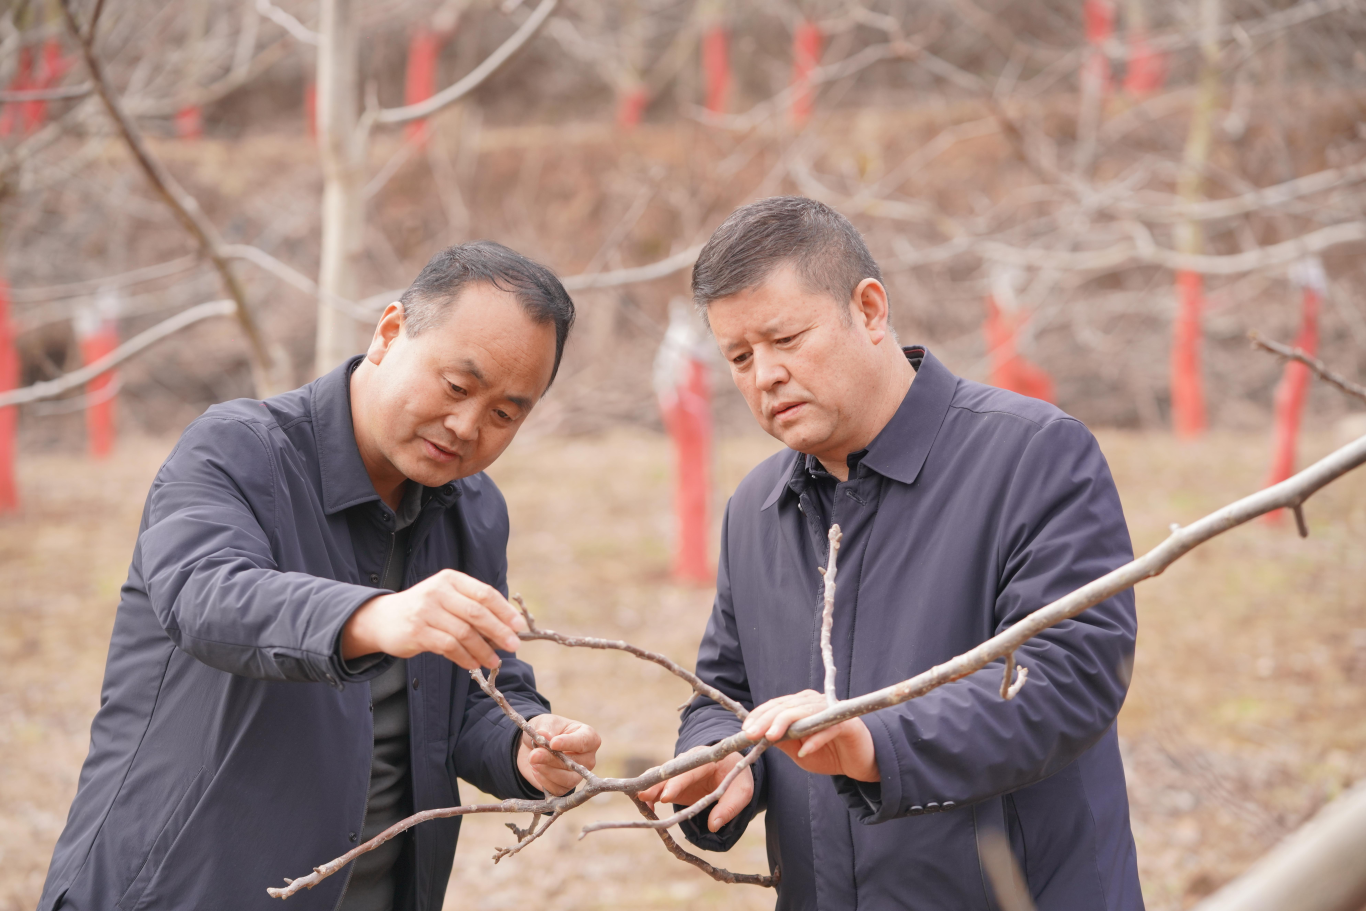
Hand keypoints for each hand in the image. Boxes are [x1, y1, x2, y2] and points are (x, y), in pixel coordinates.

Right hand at [341, 569, 526, 669]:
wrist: (383, 618)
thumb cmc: (425, 609)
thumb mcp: (447, 597)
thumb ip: (472, 605)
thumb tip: (507, 625)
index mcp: (450, 579)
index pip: (484, 593)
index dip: (504, 611)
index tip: (519, 626)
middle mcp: (438, 591)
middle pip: (476, 613)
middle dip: (499, 631)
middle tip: (513, 645)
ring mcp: (426, 611)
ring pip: (464, 633)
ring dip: (483, 650)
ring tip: (495, 661)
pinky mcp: (417, 632)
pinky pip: (449, 647)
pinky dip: (465, 657)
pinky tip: (474, 664)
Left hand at [516, 714, 600, 795]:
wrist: (534, 746)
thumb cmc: (547, 730)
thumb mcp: (545, 723)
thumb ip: (545, 729)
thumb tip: (543, 735)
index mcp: (588, 736)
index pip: (584, 742)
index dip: (568, 743)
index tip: (552, 743)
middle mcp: (587, 757)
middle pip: (574, 764)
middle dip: (551, 759)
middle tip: (534, 755)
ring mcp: (579, 774)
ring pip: (568, 780)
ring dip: (547, 771)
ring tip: (532, 761)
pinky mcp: (566, 786)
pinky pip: (558, 789)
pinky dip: (544, 780)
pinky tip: (536, 770)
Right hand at [637, 746, 753, 831]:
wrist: (729, 769)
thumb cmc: (736, 778)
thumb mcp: (742, 791)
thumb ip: (730, 807)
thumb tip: (714, 825)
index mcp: (705, 759)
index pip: (689, 771)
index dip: (677, 783)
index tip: (666, 796)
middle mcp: (687, 762)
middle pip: (668, 772)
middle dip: (655, 783)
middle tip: (643, 795)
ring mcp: (677, 772)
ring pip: (658, 777)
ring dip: (648, 787)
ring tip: (639, 799)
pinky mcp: (671, 783)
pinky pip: (657, 787)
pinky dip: (649, 795)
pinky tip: (646, 807)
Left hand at [742, 690, 878, 781]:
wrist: (860, 761)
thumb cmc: (828, 752)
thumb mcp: (798, 750)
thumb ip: (782, 742)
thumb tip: (757, 737)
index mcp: (802, 704)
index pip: (777, 705)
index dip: (759, 715)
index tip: (745, 730)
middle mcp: (815, 702)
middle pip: (786, 706)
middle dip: (766, 720)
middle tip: (751, 735)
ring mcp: (831, 710)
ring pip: (804, 712)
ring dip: (785, 724)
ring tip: (771, 737)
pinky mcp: (847, 724)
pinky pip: (828, 729)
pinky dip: (815, 740)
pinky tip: (804, 752)